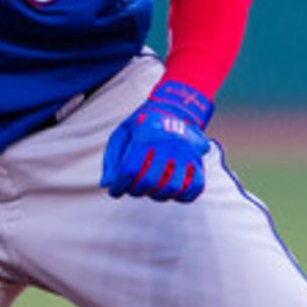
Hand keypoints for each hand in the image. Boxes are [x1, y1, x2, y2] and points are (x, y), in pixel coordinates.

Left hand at [100, 78, 215, 203]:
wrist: (174, 110)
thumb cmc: (142, 126)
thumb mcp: (121, 134)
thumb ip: (112, 160)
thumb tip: (107, 185)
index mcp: (146, 134)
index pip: (130, 169)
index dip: (119, 186)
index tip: (115, 191)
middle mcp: (168, 143)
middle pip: (150, 181)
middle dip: (136, 191)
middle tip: (132, 189)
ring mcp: (186, 153)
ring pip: (172, 188)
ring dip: (157, 196)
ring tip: (150, 190)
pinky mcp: (198, 160)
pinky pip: (195, 187)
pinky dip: (182, 196)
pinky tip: (171, 193)